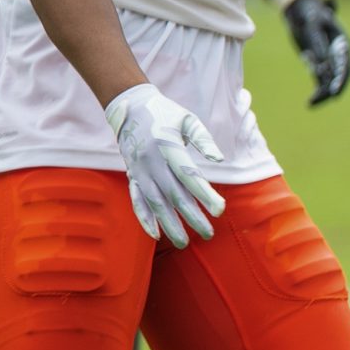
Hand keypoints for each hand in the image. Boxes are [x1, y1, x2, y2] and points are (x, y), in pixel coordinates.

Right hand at [104, 83, 225, 247]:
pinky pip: (136, 200)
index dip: (204, 194)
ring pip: (155, 202)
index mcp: (167, 147)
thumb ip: (204, 140)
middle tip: (209, 234)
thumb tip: (220, 160)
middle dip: (191, 216)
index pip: (189, 176)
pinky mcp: (132, 175)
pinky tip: (156, 233)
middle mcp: (151, 162)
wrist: (130, 107)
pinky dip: (144, 218)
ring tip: (184, 242)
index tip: (220, 210)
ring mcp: (139, 171)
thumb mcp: (188, 120)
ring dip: (169, 224)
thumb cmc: (166, 114)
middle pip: (174, 194)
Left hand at [282, 0, 349, 105]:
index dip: (341, 78)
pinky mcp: (318, 64)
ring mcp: (329, 60)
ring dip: (323, 93)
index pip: (345, 65)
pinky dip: (317, 91)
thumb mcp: (311, 25)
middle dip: (334, 88)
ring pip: (329, 81)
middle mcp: (338, 54)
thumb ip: (316, 44)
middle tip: (329, 98)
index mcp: (342, 43)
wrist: (300, 9)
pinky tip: (311, 103)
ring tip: (312, 104)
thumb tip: (321, 65)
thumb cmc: (308, 13)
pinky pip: (320, 81)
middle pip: (340, 76)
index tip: (335, 90)